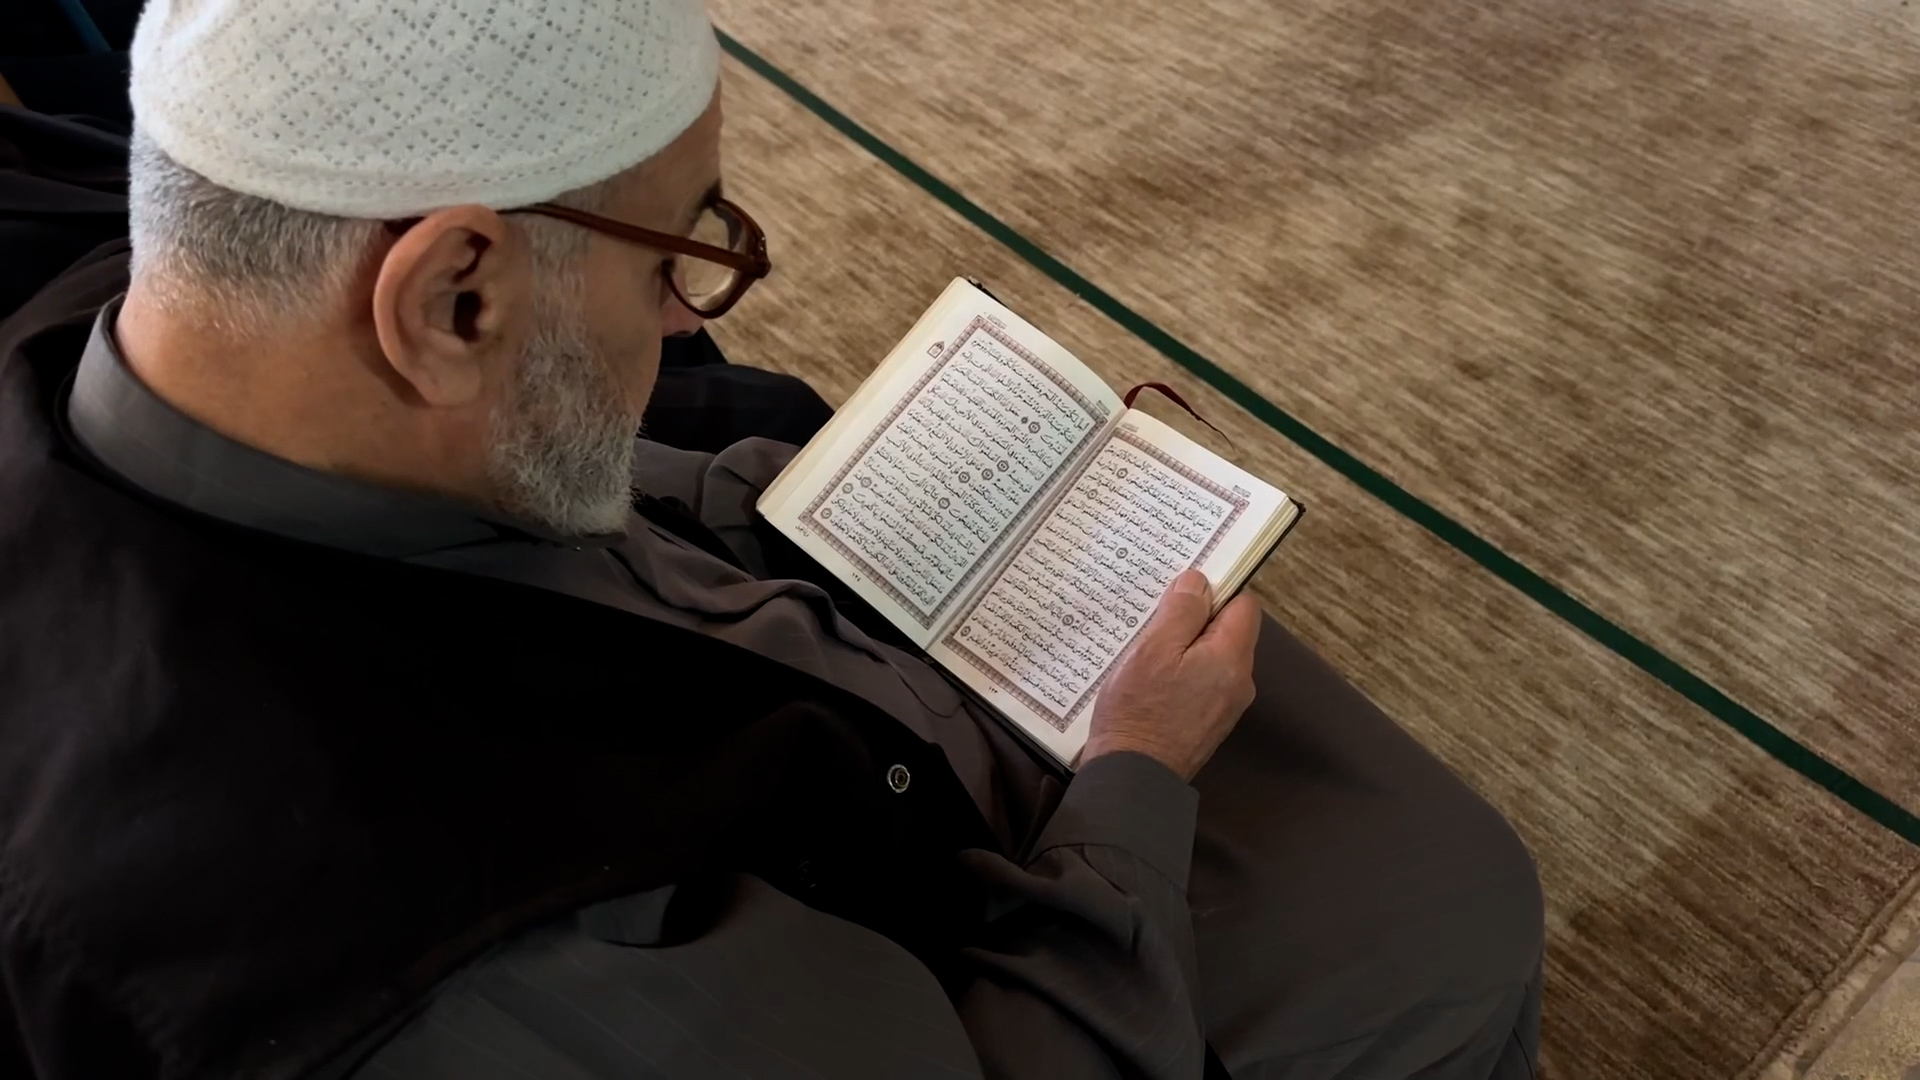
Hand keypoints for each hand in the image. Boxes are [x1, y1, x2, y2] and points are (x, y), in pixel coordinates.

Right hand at [1084, 569, 1261, 781]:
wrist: (1133, 778)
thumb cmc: (1139, 710)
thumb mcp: (1154, 649)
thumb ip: (1182, 611)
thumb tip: (1200, 581)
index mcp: (1232, 658)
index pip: (1243, 604)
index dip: (1216, 590)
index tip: (1182, 589)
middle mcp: (1240, 682)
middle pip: (1228, 632)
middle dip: (1196, 620)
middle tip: (1156, 618)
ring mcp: (1226, 706)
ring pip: (1213, 658)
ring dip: (1186, 648)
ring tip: (1148, 649)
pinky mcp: (1209, 723)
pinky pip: (1203, 682)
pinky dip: (1183, 673)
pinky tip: (1152, 680)